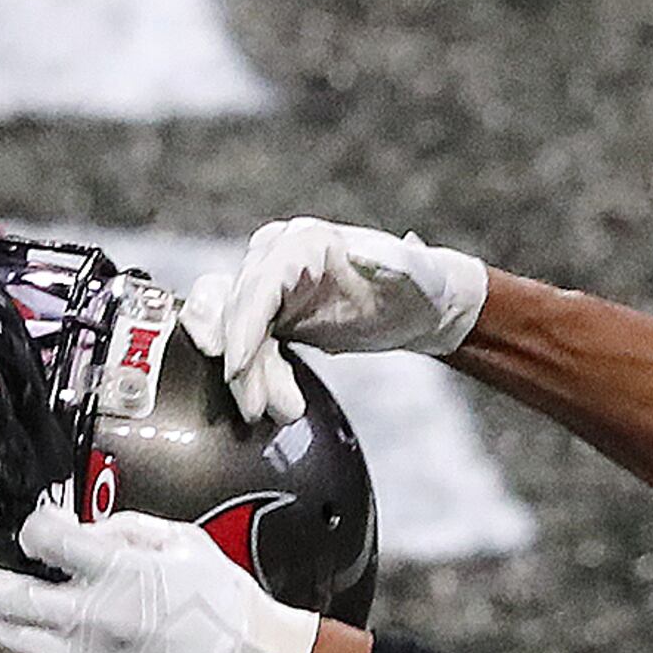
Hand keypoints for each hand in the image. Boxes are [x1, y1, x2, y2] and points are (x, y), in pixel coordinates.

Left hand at [0, 501, 319, 652]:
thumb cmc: (224, 605)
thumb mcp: (181, 542)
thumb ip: (123, 529)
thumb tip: (78, 528)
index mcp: (114, 568)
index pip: (41, 537)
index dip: (32, 531)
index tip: (34, 534)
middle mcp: (88, 615)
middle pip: (2, 592)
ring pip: (2, 640)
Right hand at [180, 216, 489, 426]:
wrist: (419, 307)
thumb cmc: (419, 285)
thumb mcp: (413, 273)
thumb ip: (392, 262)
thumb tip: (362, 255)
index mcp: (305, 241)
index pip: (258, 282)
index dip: (242, 326)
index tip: (238, 368)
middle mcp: (276, 256)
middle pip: (237, 310)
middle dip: (244, 364)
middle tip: (258, 410)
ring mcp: (268, 285)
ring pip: (233, 331)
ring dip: (246, 377)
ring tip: (284, 412)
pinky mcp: (269, 314)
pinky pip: (242, 344)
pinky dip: (251, 375)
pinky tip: (273, 402)